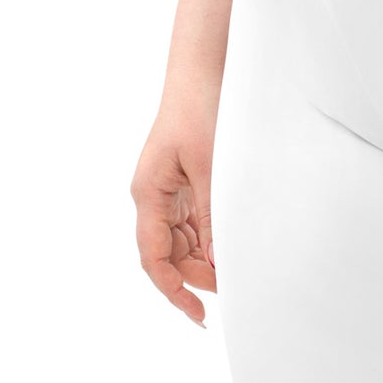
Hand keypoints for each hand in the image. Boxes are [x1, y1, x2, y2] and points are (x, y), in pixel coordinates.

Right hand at [131, 104, 219, 326]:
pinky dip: (210, 235)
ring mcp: (168, 189)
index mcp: (148, 194)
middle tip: (231, 288)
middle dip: (196, 276)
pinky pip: (193, 220)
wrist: (203, 69)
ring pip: (182, 240)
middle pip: (169, 254)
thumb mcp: (208, 165)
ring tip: (234, 269)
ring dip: (204, 257)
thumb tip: (218, 260)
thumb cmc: (200, 108)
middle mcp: (153, 196)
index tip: (198, 314)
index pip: (155, 258)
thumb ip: (212, 213)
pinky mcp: (185, 180)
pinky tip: (230, 243)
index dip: (174, 290)